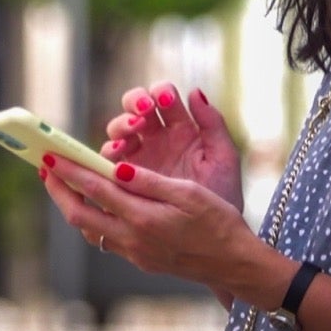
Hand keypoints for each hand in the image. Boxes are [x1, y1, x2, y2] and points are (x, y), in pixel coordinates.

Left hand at [40, 155, 265, 293]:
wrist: (235, 265)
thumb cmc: (219, 223)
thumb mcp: (189, 193)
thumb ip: (149, 182)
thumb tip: (116, 166)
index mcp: (143, 218)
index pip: (94, 190)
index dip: (69, 171)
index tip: (50, 155)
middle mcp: (132, 238)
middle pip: (78, 215)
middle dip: (58, 191)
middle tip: (45, 169)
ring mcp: (134, 253)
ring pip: (88, 230)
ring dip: (72, 206)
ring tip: (64, 185)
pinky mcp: (140, 260)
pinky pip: (104, 239)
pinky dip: (92, 220)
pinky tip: (95, 206)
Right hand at [102, 83, 242, 212]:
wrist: (217, 238)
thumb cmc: (223, 195)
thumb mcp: (223, 159)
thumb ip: (213, 124)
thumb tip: (195, 92)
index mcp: (180, 129)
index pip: (162, 98)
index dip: (159, 94)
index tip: (165, 102)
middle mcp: (155, 139)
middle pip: (133, 108)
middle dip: (134, 103)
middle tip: (143, 113)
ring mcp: (137, 158)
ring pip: (118, 131)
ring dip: (120, 126)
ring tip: (131, 132)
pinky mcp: (122, 179)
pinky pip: (106, 162)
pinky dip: (107, 153)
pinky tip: (117, 154)